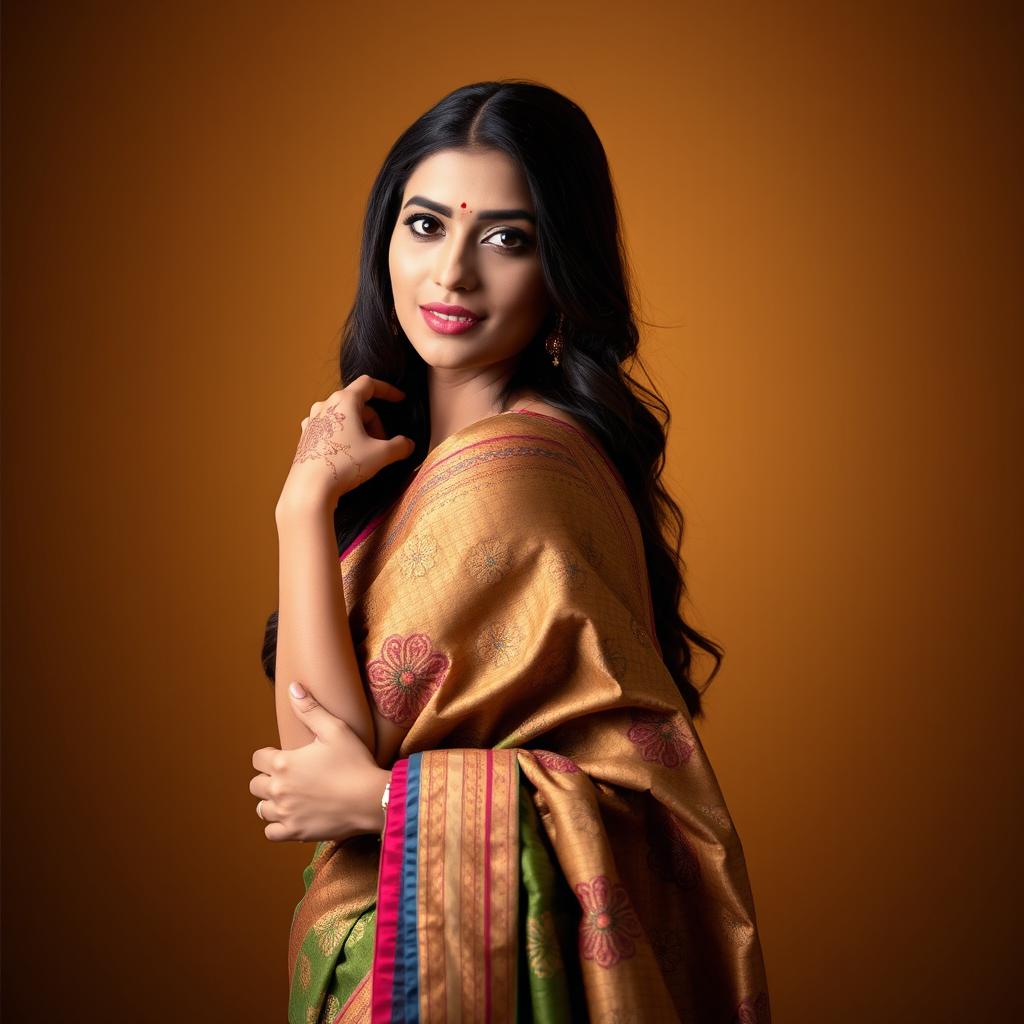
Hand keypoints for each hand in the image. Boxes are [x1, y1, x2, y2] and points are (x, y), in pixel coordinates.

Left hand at [250, 680, 390, 843]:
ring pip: (261, 809)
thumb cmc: (355, 762)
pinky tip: (290, 816)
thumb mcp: (335, 729)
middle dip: (267, 778)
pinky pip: (272, 832)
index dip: (268, 755)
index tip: (282, 755)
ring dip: (270, 801)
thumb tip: (292, 688)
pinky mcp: (295, 832)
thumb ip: (310, 709)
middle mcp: (279, 790)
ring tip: (287, 795)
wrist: (371, 799)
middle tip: (287, 775)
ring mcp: (286, 814)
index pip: (258, 758)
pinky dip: (277, 825)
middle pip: (255, 785)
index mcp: (284, 763)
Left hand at [278, 374, 414, 511]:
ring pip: (343, 417)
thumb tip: (408, 444)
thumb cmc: (344, 465)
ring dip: (359, 429)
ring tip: (366, 451)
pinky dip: (344, 437)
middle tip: (383, 444)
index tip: (400, 399)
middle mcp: (325, 405)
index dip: (388, 391)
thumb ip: (400, 446)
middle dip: (375, 422)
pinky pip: (330, 429)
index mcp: (344, 401)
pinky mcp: (306, 437)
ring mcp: (312, 421)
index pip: (369, 384)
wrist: (309, 489)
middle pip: (358, 404)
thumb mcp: (381, 455)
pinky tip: (347, 454)